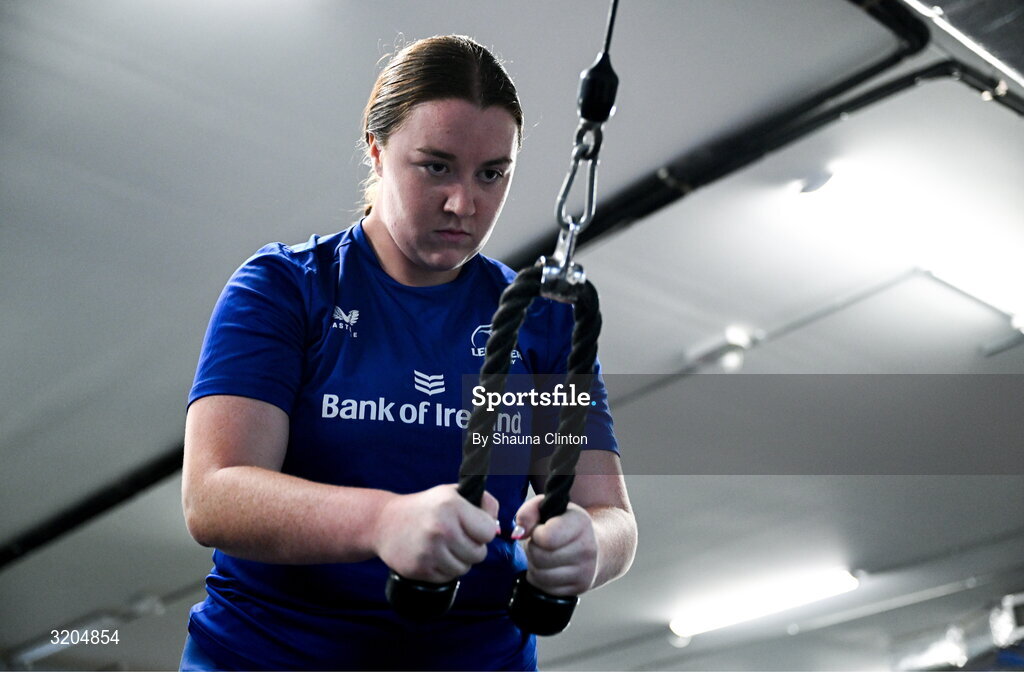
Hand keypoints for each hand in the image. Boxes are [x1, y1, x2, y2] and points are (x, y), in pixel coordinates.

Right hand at [374, 484, 498, 583]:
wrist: (385, 522)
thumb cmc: (425, 508)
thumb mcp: (452, 494)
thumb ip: (482, 503)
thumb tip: (499, 528)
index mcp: (452, 505)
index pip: (489, 532)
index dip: (483, 531)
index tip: (471, 527)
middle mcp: (441, 528)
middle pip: (479, 554)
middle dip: (471, 548)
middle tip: (455, 538)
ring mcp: (430, 550)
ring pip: (465, 568)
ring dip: (459, 561)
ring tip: (444, 547)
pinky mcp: (420, 568)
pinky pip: (448, 577)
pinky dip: (445, 570)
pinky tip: (433, 556)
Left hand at [514, 495, 597, 595]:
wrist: (595, 544)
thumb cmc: (565, 523)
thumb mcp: (548, 507)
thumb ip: (529, 512)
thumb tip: (518, 533)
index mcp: (581, 523)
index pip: (547, 538)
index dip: (535, 533)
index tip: (540, 529)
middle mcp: (587, 548)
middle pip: (540, 557)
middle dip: (533, 549)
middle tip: (540, 543)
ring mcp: (585, 571)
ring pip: (540, 575)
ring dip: (534, 564)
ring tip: (544, 553)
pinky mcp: (579, 588)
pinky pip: (545, 588)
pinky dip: (540, 578)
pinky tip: (549, 567)